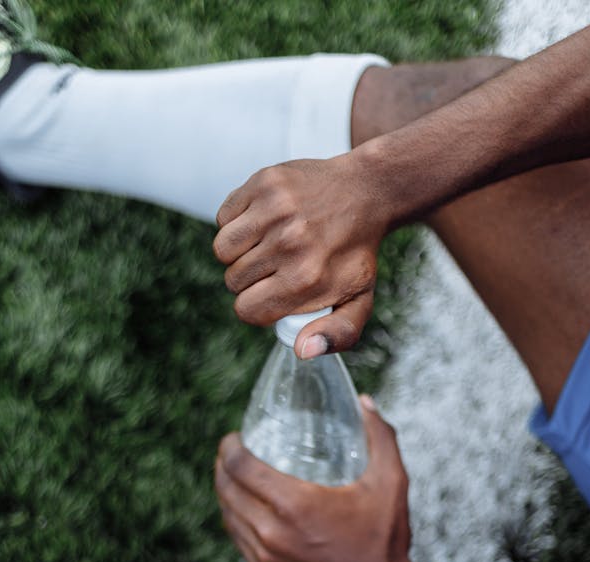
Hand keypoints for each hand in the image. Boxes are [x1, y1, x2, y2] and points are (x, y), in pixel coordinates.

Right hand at [212, 151, 388, 357]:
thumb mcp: (359, 300)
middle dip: (249, 280)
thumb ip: (338, 334)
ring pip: (223, 250)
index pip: (247, 310)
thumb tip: (303, 350)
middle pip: (233, 281)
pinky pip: (224, 217)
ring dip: (237, 253)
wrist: (366, 192)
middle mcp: (289, 243)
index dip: (256, 306)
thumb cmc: (356, 252)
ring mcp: (276, 210)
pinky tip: (261, 224)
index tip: (271, 294)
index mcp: (306, 279)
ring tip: (263, 247)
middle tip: (274, 267)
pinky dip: (235, 223)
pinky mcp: (264, 183)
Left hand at [214, 396, 411, 561]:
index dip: (230, 447)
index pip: (241, 467)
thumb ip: (380, 437)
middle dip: (223, 465)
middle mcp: (272, 532)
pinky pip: (236, 537)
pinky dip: (234, 517)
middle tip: (231, 451)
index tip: (234, 437)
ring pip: (228, 514)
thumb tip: (365, 402)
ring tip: (232, 475)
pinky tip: (241, 506)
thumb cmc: (384, 539)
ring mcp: (265, 556)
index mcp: (295, 505)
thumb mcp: (391, 483)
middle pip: (227, 488)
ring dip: (224, 491)